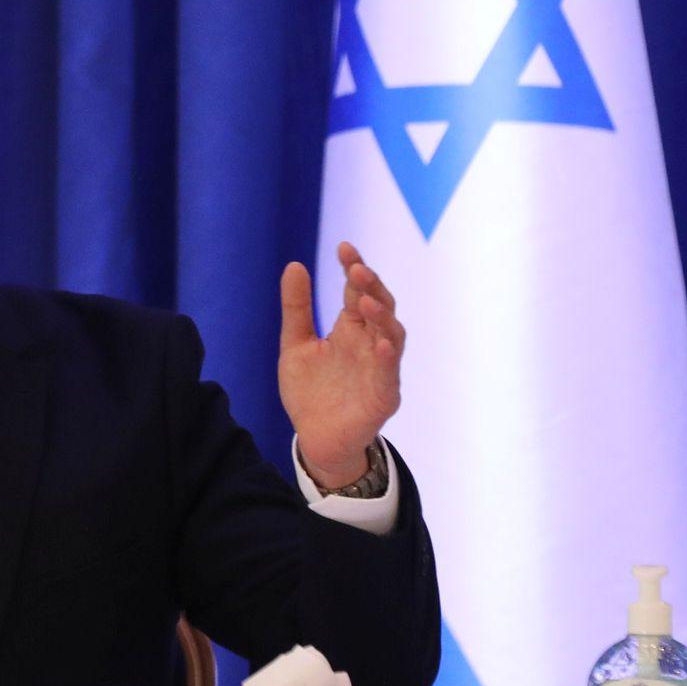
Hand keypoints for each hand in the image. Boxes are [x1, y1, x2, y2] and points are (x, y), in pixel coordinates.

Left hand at [278, 241, 404, 487]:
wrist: (313, 439)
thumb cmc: (310, 391)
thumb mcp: (295, 344)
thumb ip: (296, 308)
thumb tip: (294, 264)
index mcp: (351, 329)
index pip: (358, 292)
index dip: (355, 268)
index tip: (344, 247)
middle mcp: (370, 344)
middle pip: (380, 308)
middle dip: (372, 287)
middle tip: (356, 269)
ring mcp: (380, 370)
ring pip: (392, 336)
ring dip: (382, 318)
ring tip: (366, 300)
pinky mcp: (383, 397)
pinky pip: (390, 375)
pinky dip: (387, 359)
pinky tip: (380, 345)